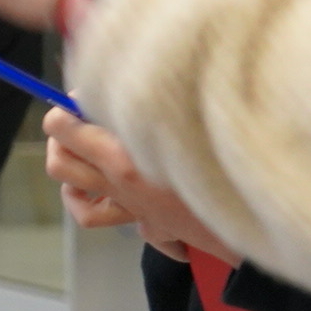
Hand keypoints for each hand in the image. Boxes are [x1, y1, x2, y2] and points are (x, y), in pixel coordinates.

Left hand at [42, 108, 236, 263]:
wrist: (251, 219)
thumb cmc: (223, 166)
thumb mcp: (182, 126)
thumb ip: (144, 108)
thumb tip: (110, 88)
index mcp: (122, 160)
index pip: (63, 128)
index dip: (68, 107)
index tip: (85, 96)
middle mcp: (118, 186)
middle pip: (59, 162)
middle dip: (62, 137)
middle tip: (81, 118)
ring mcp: (128, 207)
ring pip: (71, 193)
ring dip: (73, 170)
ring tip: (86, 149)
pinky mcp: (144, 222)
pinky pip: (96, 215)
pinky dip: (90, 201)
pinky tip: (101, 187)